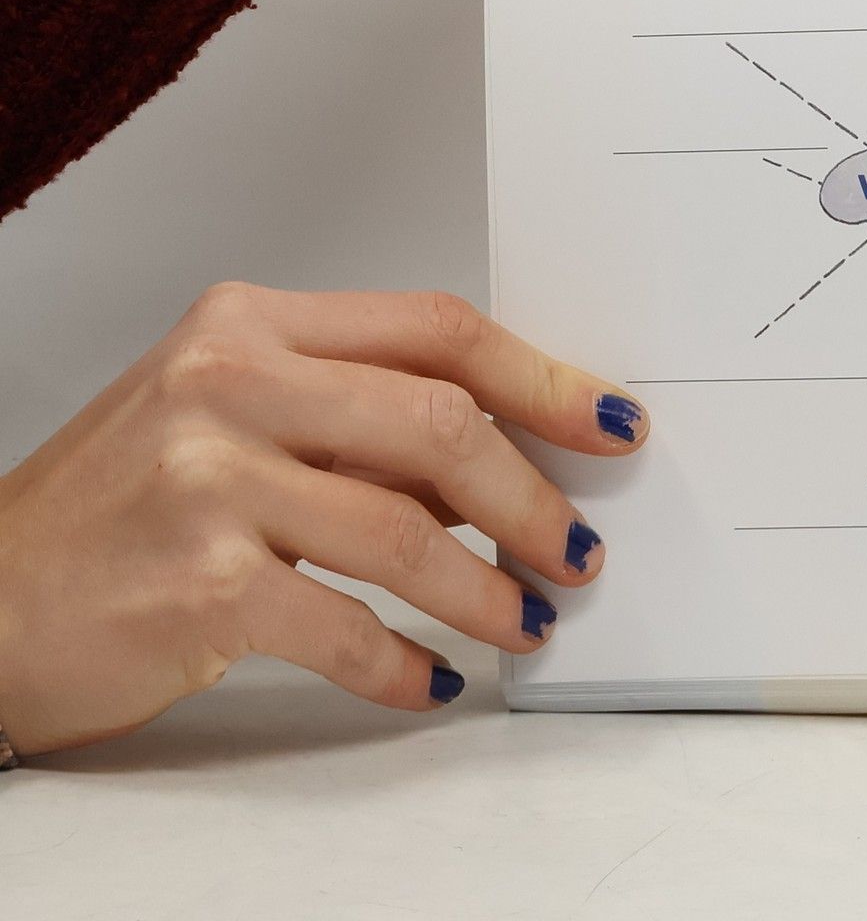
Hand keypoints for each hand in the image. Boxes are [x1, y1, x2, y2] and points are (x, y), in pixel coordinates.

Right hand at [0, 281, 647, 755]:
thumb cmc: (126, 502)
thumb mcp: (236, 414)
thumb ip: (357, 411)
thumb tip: (510, 453)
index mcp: (253, 324)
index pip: (437, 327)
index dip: (541, 377)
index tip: (607, 421)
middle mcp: (230, 385)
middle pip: (438, 418)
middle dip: (531, 492)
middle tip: (577, 544)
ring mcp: (209, 482)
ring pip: (405, 528)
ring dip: (487, 586)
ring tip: (529, 617)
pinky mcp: (197, 587)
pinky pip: (345, 626)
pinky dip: (405, 661)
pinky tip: (433, 675)